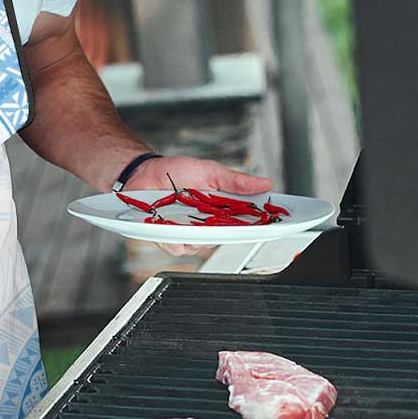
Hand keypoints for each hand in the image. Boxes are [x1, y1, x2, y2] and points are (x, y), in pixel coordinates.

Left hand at [126, 155, 273, 257]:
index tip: (274, 223)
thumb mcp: (209, 171)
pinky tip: (172, 227)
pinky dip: (175, 239)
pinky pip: (176, 247)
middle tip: (230, 221)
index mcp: (220, 210)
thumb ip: (235, 181)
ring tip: (192, 219)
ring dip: (198, 234)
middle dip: (229, 232)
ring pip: (200, 246)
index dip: (260, 226)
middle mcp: (205, 225)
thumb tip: (265, 183)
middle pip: (225, 238)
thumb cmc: (175, 171)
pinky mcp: (166, 238)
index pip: (245, 222)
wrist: (143, 172)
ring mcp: (186, 233)